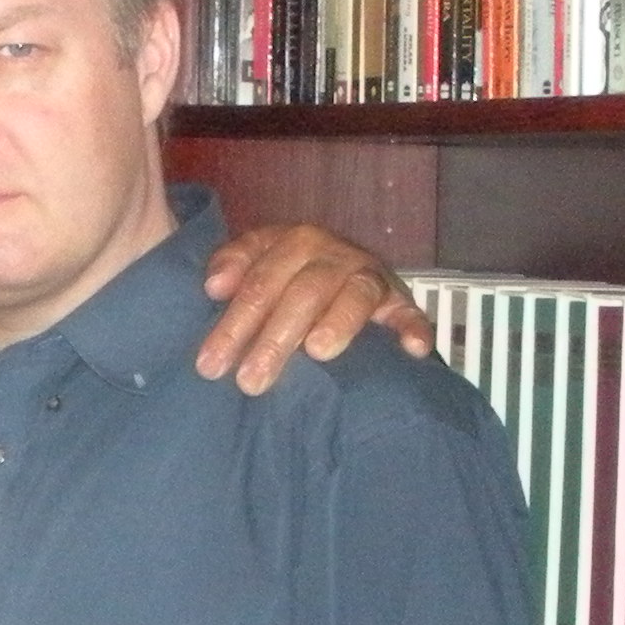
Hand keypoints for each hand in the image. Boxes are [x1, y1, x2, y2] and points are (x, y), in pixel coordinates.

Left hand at [197, 223, 433, 394]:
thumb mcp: (257, 262)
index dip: (234, 323)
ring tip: (318, 352)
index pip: (259, 281)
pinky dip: (413, 328)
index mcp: (293, 242)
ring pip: (355, 296)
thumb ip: (233, 267)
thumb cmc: (287, 274)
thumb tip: (213, 285)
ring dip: (338, 323)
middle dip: (274, 338)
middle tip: (250, 382)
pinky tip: (412, 349)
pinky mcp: (400, 301)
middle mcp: (333, 253)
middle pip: (302, 292)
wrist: (342, 266)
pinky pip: (410, 312)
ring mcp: (369, 276)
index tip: (210, 365)